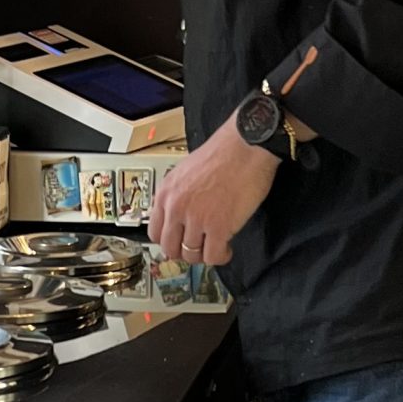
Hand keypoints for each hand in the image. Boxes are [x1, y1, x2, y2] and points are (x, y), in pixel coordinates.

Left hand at [149, 117, 278, 267]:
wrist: (248, 145)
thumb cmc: (224, 152)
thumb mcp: (186, 171)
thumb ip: (178, 194)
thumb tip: (179, 215)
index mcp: (166, 193)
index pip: (155, 232)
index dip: (169, 241)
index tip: (179, 242)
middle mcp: (177, 207)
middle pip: (170, 249)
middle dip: (184, 252)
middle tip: (198, 248)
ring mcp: (197, 218)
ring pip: (191, 255)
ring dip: (205, 254)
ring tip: (216, 246)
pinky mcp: (219, 226)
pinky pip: (213, 256)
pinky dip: (221, 256)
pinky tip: (227, 248)